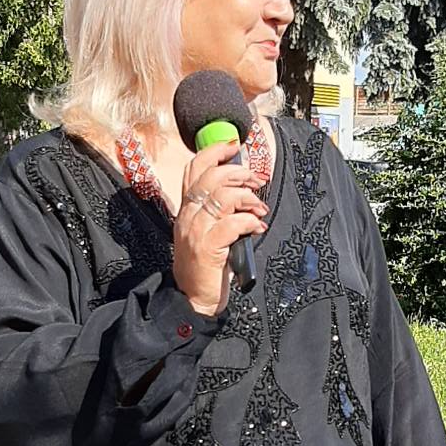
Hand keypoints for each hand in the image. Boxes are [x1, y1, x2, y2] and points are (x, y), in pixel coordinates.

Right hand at [173, 138, 268, 316]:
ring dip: (248, 198)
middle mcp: (188, 216)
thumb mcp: (207, 232)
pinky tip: (256, 228)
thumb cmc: (206, 267)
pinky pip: (232, 222)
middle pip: (212, 176)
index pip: (194, 168)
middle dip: (240, 173)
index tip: (234, 146)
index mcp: (187, 209)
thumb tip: (245, 190)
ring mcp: (196, 231)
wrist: (194, 299)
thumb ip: (219, 211)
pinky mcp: (207, 247)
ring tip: (259, 209)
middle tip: (257, 181)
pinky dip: (249, 221)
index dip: (214, 151)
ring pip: (223, 196)